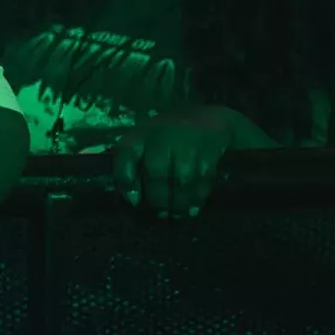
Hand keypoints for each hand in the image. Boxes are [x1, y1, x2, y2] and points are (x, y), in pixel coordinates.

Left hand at [113, 106, 240, 218]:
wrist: (208, 119)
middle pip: (156, 175)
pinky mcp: (209, 155)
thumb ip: (132, 165)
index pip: (125, 155)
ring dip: (177, 204)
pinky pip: (202, 182)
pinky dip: (196, 199)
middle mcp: (162, 138)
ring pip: (181, 182)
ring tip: (174, 215)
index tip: (133, 201)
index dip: (126, 180)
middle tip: (158, 215)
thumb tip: (132, 199)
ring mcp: (187, 146)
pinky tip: (192, 209)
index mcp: (140, 134)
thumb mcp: (144, 141)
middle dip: (156, 200)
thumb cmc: (167, 135)